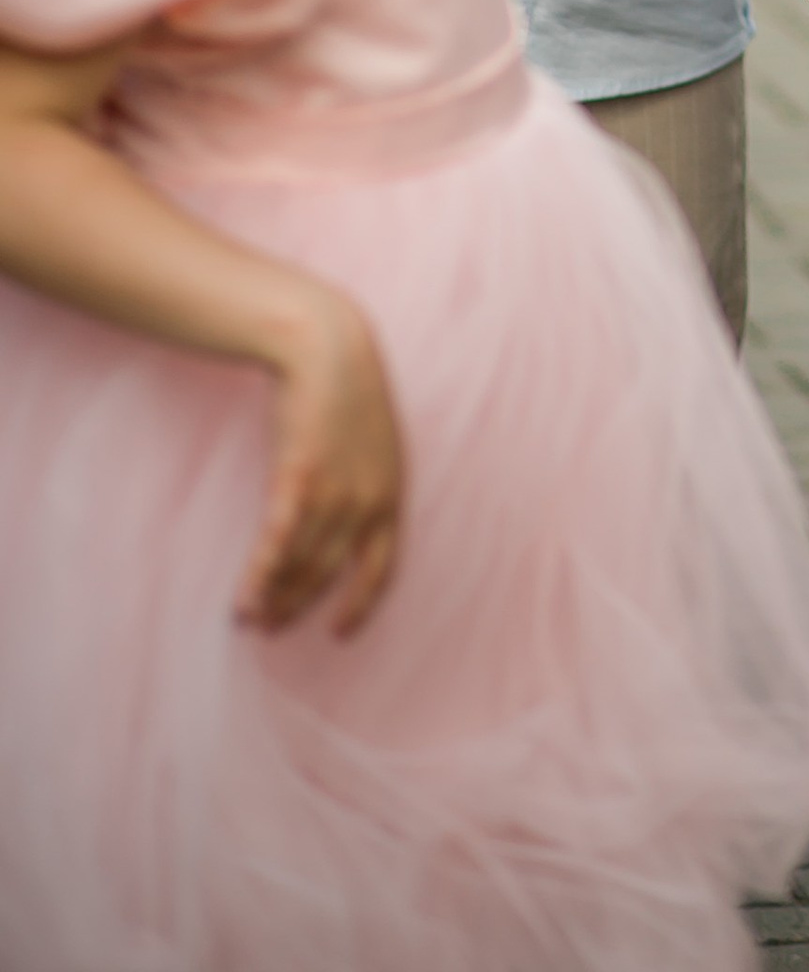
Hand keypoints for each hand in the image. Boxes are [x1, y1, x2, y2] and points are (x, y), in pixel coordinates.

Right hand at [239, 284, 404, 632]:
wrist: (331, 349)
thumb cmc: (349, 393)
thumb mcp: (374, 446)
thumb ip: (366, 485)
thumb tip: (347, 522)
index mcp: (391, 495)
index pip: (382, 569)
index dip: (360, 605)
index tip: (339, 632)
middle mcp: (367, 502)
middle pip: (330, 573)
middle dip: (300, 604)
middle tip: (272, 628)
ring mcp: (334, 492)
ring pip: (300, 564)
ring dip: (273, 598)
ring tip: (251, 620)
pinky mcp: (299, 478)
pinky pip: (277, 544)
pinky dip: (259, 578)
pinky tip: (242, 603)